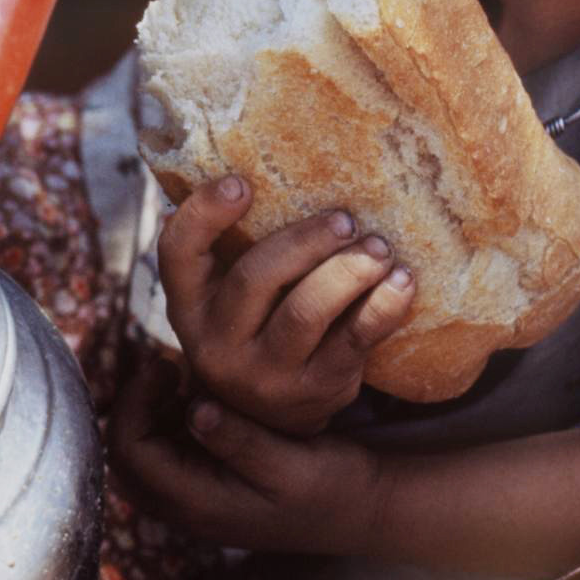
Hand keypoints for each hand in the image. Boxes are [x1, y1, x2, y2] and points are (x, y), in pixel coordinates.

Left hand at [108, 356, 385, 552]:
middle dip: (135, 406)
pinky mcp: (216, 484)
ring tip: (182, 374)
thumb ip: (239, 440)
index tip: (166, 364)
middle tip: (167, 366)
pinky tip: (204, 390)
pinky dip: (173, 418)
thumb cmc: (331, 488)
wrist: (364, 510)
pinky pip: (173, 451)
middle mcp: (190, 507)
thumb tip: (193, 410)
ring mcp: (201, 498)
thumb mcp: (289, 463)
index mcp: (200, 504)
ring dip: (152, 412)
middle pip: (127, 458)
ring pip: (146, 454)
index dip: (135, 403)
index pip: (132, 453)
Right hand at [158, 176, 415, 434]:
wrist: (274, 418)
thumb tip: (249, 160)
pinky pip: (354, 342)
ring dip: (349, 271)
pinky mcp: (316, 391)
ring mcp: (265, 374)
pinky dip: (383, 307)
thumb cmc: (257, 322)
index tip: (243, 182)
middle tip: (346, 219)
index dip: (204, 213)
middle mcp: (216, 343)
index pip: (177, 252)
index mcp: (190, 303)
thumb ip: (232, 243)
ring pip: (306, 312)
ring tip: (379, 247)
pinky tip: (402, 280)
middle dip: (305, 241)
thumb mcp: (227, 292)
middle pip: (255, 278)